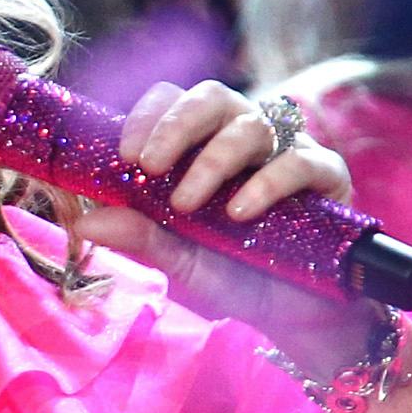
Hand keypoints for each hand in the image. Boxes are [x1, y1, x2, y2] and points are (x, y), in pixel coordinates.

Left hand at [70, 80, 385, 356]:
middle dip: (176, 125)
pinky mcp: (328, 175)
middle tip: (150, 166)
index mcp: (201, 147)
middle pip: (213, 97)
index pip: (172, 101)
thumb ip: (139, 237)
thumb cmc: (234, 277)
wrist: (295, 315)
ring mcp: (288, 152)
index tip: (126, 156)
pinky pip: (300, 161)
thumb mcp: (178, 262)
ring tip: (188, 204)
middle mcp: (245, 139)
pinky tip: (240, 213)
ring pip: (252, 124)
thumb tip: (84, 222)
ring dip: (212, 161)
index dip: (148, 117)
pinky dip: (266, 183)